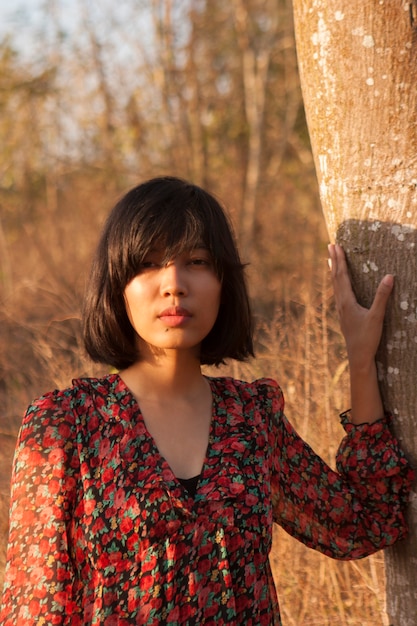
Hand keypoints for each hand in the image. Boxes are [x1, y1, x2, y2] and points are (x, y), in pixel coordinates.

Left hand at [328, 243, 392, 369]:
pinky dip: (337, 283)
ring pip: (335, 285)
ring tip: (330, 260)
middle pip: (335, 278)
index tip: (336, 246)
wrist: (358, 357)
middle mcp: (341, 303)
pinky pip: (338, 293)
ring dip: (334, 271)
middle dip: (334, 261)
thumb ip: (382, 296)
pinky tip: (338, 285)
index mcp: (347, 301)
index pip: (342, 276)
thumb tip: (389, 276)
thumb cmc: (367, 338)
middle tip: (330, 245)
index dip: (340, 260)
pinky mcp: (344, 315)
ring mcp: (341, 310)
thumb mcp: (377, 317)